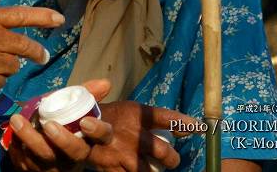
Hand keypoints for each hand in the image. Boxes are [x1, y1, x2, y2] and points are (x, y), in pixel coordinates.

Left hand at [8, 79, 113, 171]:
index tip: (85, 121)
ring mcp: (52, 169)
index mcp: (85, 144)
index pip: (100, 139)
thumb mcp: (73, 112)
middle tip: (47, 123)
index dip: (95, 133)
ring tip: (16, 120)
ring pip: (43, 159)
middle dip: (60, 139)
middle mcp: (72, 159)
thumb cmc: (62, 127)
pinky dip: (16, 149)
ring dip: (28, 139)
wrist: (44, 151)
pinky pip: (24, 165)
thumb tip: (105, 82)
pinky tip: (12, 136)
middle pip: (70, 153)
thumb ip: (87, 97)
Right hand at [80, 100, 196, 170]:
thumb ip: (162, 118)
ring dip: (155, 171)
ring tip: (155, 168)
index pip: (168, 118)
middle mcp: (132, 135)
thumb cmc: (111, 118)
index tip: (201, 128)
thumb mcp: (133, 110)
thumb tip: (197, 126)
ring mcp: (122, 154)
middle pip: (164, 153)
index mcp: (137, 115)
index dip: (186, 124)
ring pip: (151, 171)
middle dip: (172, 159)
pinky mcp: (112, 169)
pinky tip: (138, 170)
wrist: (75, 127)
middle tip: (172, 160)